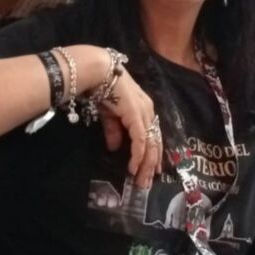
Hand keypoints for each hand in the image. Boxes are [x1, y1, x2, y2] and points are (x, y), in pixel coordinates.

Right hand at [98, 68, 162, 188]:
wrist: (99, 71)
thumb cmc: (102, 88)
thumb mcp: (109, 114)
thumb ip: (114, 130)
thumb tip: (115, 148)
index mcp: (144, 109)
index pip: (153, 135)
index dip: (153, 153)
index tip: (152, 170)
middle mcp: (148, 112)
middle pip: (155, 142)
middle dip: (152, 164)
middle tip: (148, 182)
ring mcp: (144, 113)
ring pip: (151, 144)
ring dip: (147, 164)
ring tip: (142, 181)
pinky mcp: (137, 116)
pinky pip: (141, 140)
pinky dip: (139, 155)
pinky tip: (135, 168)